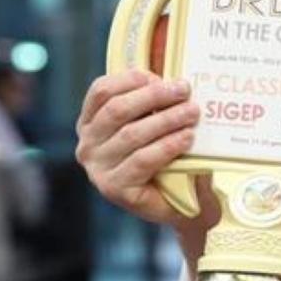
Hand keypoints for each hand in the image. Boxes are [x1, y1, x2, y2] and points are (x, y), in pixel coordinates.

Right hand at [75, 69, 217, 232]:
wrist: (180, 203)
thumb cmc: (167, 158)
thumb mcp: (154, 124)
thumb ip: (153, 103)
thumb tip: (173, 79)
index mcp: (91, 123)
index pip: (101, 91)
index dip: (130, 79)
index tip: (159, 77)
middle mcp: (87, 144)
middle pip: (118, 110)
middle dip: (154, 96)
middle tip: (184, 90)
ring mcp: (98, 168)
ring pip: (132, 134)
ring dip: (166, 119)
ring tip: (193, 112)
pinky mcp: (113, 188)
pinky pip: (142, 160)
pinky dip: (167, 146)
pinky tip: (186, 138)